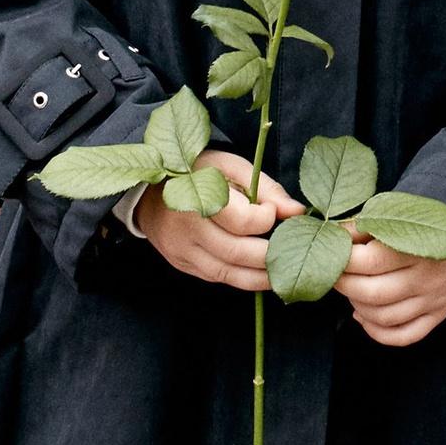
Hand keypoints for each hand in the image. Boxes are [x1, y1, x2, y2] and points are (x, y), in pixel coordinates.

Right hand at [130, 147, 301, 289]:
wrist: (149, 192)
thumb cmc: (197, 173)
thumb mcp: (230, 166)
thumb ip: (266, 187)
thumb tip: (297, 211)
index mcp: (198, 196)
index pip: (242, 221)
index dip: (267, 217)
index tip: (274, 210)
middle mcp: (186, 229)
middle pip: (238, 253)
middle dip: (272, 254)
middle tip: (293, 246)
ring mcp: (181, 251)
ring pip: (228, 274)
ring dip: (262, 276)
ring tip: (284, 267)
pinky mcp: (182, 264)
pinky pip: (217, 278)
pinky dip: (243, 278)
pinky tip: (261, 272)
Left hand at [337, 231, 445, 347]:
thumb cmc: (427, 223)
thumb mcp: (400, 213)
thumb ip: (366, 224)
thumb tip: (333, 237)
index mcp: (420, 246)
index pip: (371, 261)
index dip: (343, 260)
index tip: (330, 252)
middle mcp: (429, 278)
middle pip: (374, 293)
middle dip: (344, 285)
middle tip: (333, 274)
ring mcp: (434, 301)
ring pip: (384, 317)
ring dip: (357, 306)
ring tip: (351, 290)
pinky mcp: (437, 316)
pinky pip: (403, 337)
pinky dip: (377, 332)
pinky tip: (363, 316)